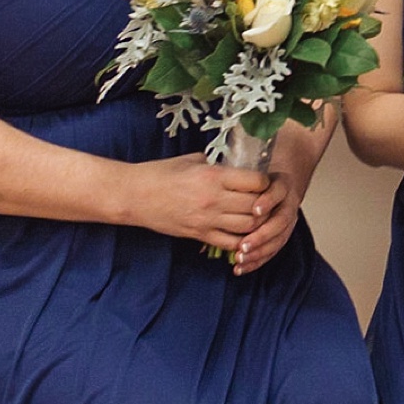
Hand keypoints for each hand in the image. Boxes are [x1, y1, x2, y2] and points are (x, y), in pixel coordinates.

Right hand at [130, 154, 271, 253]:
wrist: (134, 195)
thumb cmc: (160, 173)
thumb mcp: (192, 160)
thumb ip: (217, 164)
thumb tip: (237, 165)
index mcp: (213, 176)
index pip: (256, 182)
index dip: (266, 182)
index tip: (265, 180)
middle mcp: (214, 199)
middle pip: (257, 206)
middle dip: (267, 203)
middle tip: (268, 200)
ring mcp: (207, 220)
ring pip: (248, 227)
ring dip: (258, 223)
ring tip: (259, 216)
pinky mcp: (199, 235)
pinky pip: (230, 243)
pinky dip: (242, 240)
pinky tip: (245, 234)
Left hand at [230, 168, 305, 275]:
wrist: (286, 176)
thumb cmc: (260, 171)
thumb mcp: (249, 163)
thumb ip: (231, 169)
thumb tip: (204, 170)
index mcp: (280, 181)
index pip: (276, 192)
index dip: (267, 201)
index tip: (255, 210)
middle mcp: (287, 200)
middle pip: (280, 221)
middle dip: (262, 234)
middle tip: (244, 244)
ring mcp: (288, 217)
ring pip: (278, 238)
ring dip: (259, 249)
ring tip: (240, 256)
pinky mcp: (285, 231)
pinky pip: (273, 249)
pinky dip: (257, 260)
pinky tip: (241, 268)